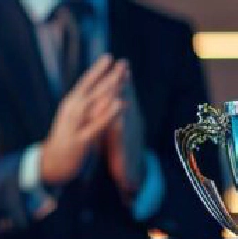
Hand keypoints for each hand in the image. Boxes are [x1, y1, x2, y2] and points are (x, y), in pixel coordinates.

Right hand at [40, 54, 126, 185]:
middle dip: (109, 75)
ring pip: (95, 103)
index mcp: (70, 104)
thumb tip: (101, 95)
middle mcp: (72, 111)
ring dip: (110, 89)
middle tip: (124, 63)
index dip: (97, 70)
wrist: (50, 164)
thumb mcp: (75, 120)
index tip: (110, 57)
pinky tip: (120, 103)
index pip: (85, 83)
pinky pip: (97, 125)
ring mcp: (76, 125)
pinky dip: (109, 113)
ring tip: (123, 77)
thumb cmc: (66, 140)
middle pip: (93, 89)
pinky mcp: (81, 141)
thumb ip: (87, 108)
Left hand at [104, 62, 145, 197]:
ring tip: (123, 80)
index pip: (124, 95)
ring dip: (125, 96)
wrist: (131, 176)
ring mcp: (130, 135)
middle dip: (125, 81)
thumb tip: (107, 98)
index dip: (122, 79)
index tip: (119, 62)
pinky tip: (120, 111)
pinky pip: (123, 132)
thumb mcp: (115, 129)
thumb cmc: (121, 152)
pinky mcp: (126, 147)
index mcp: (126, 118)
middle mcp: (131, 124)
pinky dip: (121, 120)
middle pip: (128, 98)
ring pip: (127, 111)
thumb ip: (112, 113)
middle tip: (125, 63)